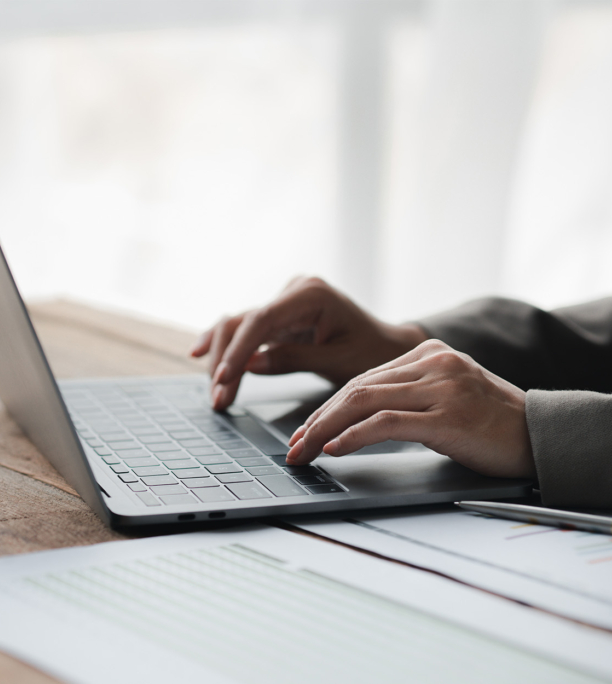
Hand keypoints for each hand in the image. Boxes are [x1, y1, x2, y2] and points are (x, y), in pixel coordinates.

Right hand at [190, 276, 426, 409]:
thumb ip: (294, 359)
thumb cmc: (372, 352)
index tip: (224, 379)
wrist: (388, 345)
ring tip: (217, 396)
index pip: (262, 320)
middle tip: (218, 399)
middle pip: (242, 321)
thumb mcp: (339, 361)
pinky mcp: (277, 317)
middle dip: (225, 360)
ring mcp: (282, 303)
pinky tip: (200, 354)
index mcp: (310, 294)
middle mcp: (291, 292)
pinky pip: (244, 331)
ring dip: (222, 359)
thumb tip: (249, 365)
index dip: (237, 350)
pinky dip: (226, 348)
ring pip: (236, 326)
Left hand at [286, 340, 535, 478]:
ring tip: (304, 451)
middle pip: (356, 387)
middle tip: (294, 446)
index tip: (305, 431)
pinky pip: (386, 422)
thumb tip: (352, 419)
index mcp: (428, 353)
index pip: (363, 379)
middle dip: (317, 419)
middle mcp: (433, 363)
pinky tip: (334, 448)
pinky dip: (354, 435)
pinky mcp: (448, 415)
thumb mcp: (445, 398)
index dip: (327, 407)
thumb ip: (405, 397)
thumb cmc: (491, 424)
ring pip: (363, 400)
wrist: (543, 436)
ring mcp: (441, 386)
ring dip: (325, 428)